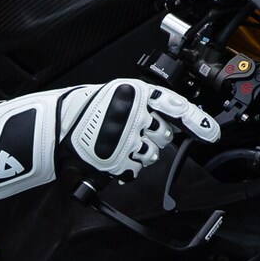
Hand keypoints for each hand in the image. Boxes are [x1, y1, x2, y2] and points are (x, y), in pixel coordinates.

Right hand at [0, 79, 222, 200]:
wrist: (47, 128)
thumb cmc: (76, 110)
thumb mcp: (111, 97)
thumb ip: (138, 104)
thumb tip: (170, 119)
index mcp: (134, 92)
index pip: (175, 106)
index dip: (197, 121)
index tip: (212, 133)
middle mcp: (135, 114)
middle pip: (164, 135)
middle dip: (153, 136)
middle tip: (129, 132)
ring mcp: (127, 138)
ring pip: (151, 154)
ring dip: (138, 153)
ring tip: (114, 144)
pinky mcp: (117, 159)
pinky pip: (134, 168)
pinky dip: (125, 166)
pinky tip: (109, 156)